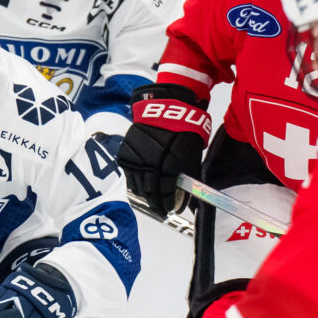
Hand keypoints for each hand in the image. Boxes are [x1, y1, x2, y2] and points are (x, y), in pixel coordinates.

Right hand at [119, 83, 210, 216]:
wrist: (164, 108)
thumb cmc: (182, 130)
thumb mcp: (192, 154)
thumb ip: (189, 176)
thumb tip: (189, 194)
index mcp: (168, 168)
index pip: (166, 195)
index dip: (168, 204)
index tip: (171, 208)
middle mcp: (150, 166)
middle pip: (150, 194)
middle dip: (156, 203)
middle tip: (161, 208)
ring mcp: (135, 161)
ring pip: (137, 187)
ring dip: (146, 194)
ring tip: (152, 197)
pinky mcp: (126, 154)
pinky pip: (129, 175)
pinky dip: (136, 182)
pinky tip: (142, 183)